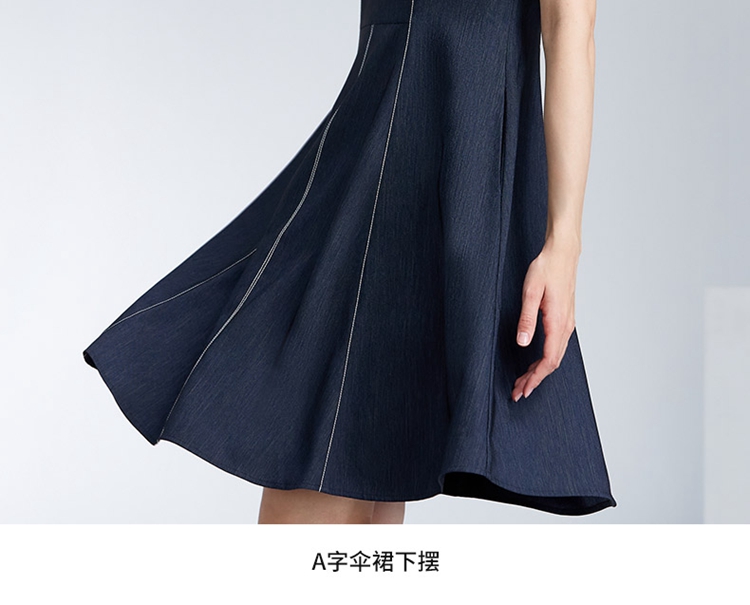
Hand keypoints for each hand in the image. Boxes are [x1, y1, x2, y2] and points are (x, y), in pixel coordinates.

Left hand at [511, 236, 579, 401]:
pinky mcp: (565, 319)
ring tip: (524, 381)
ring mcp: (567, 323)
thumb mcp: (531, 292)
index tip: (523, 389)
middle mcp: (566, 327)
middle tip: (518, 391)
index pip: (548, 361)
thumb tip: (522, 343)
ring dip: (540, 371)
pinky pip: (556, 347)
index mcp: (558, 323)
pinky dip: (545, 360)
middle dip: (535, 380)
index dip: (535, 378)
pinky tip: (535, 362)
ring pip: (555, 356)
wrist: (562, 254)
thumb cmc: (546, 269)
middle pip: (552, 363)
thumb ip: (527, 319)